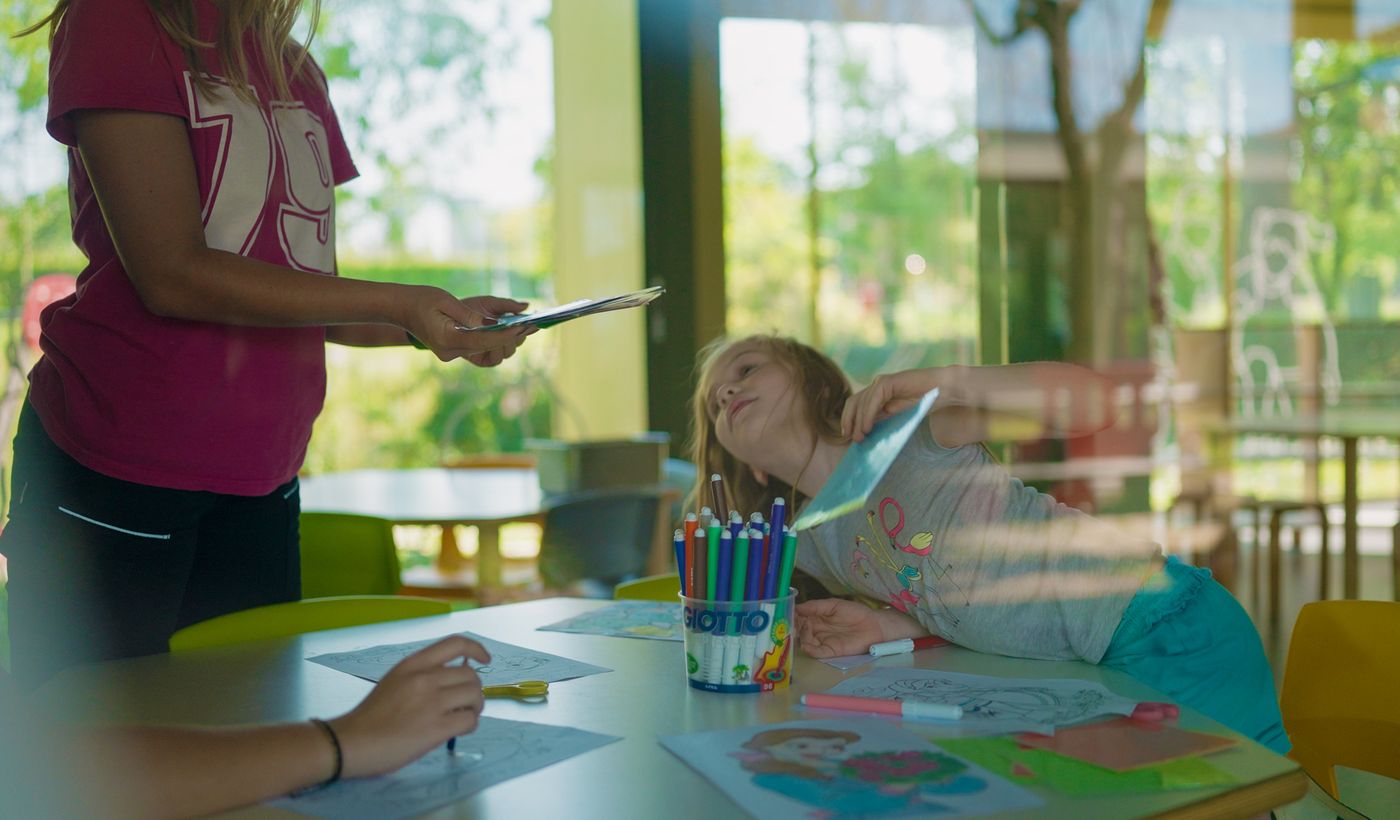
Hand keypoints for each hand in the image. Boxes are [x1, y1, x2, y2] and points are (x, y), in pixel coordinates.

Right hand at [328, 635, 489, 777]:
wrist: (352, 741)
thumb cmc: (372, 714)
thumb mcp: (396, 680)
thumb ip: (423, 675)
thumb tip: (454, 681)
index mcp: (413, 663)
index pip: (455, 643)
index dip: (477, 648)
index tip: (486, 659)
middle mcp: (425, 678)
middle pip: (471, 675)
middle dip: (474, 689)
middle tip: (466, 703)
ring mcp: (431, 702)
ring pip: (475, 696)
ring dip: (475, 707)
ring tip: (462, 716)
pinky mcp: (436, 728)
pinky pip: (470, 720)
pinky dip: (469, 725)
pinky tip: (457, 730)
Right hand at [402, 288, 535, 366]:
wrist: (400, 307)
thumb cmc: (421, 299)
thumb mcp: (445, 301)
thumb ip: (469, 314)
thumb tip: (492, 324)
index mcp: (447, 340)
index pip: (484, 341)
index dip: (506, 335)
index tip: (524, 327)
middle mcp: (451, 352)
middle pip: (488, 351)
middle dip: (510, 339)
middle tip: (530, 326)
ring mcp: (452, 354)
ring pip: (487, 354)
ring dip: (504, 341)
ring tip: (522, 327)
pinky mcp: (454, 351)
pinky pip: (479, 350)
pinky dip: (493, 341)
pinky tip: (507, 329)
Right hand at [795, 598, 888, 657]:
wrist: (874, 625)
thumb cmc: (856, 613)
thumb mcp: (834, 605)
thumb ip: (815, 606)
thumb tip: (797, 607)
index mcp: (815, 618)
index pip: (798, 618)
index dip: (791, 617)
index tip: (783, 614)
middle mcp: (816, 631)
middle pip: (798, 631)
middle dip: (791, 628)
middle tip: (786, 626)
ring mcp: (822, 641)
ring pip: (805, 642)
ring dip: (800, 637)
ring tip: (800, 631)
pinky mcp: (831, 651)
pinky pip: (817, 652)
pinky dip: (810, 650)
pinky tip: (806, 645)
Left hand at [840, 369, 942, 441]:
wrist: (945, 389)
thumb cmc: (925, 403)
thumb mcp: (899, 416)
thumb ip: (883, 421)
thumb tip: (865, 435)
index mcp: (878, 395)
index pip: (856, 406)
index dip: (848, 420)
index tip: (847, 436)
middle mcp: (876, 387)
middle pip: (853, 402)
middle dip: (848, 421)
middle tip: (850, 439)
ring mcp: (881, 382)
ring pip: (861, 401)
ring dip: (858, 421)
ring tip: (860, 437)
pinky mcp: (888, 381)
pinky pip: (873, 398)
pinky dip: (868, 414)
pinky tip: (868, 427)